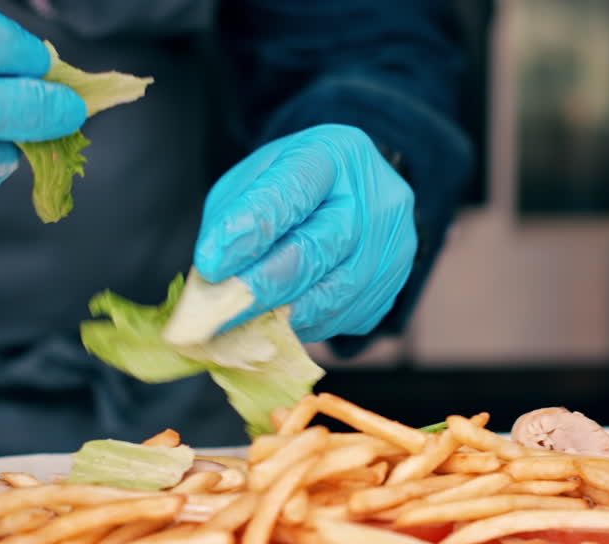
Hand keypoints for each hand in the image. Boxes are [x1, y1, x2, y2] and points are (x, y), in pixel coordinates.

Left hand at [194, 124, 416, 342]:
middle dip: (265, 284)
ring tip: (243, 323)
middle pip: (320, 248)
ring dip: (284, 315)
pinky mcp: (395, 283)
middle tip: (223, 312)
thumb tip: (217, 280)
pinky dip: (307, 324)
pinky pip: (348, 316)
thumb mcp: (253, 182)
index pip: (294, 190)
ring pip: (336, 292)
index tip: (213, 264)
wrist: (350, 197)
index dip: (253, 229)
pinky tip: (282, 318)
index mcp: (333, 153)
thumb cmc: (290, 189)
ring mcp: (394, 243)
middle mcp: (375, 195)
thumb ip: (233, 222)